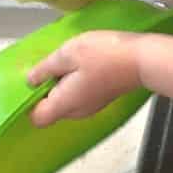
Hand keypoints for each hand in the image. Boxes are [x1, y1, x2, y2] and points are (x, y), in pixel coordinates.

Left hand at [27, 31, 143, 126]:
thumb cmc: (105, 54)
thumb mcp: (68, 54)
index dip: (29, 102)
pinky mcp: (101, 99)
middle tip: (54, 64)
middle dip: (46, 89)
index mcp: (64, 104)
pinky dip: (75, 84)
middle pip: (51, 110)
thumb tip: (30, 80)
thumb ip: (45, 68)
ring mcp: (91, 107)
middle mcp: (76, 112)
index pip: (37, 118)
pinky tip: (84, 64)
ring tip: (71, 61)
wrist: (143, 59)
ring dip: (61, 84)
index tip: (34, 80)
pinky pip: (79, 96)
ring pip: (65, 102)